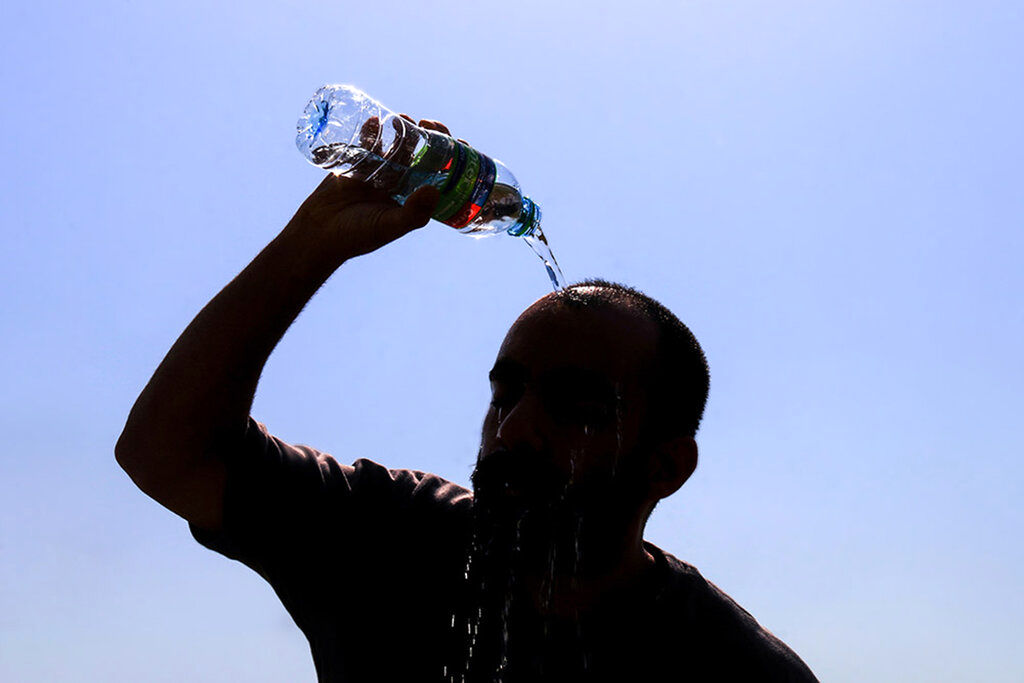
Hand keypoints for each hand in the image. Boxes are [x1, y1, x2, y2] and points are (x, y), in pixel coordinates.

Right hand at [289, 117, 455, 262]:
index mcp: (413, 198)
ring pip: (397, 144)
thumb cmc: (356, 235)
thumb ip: (413, 212)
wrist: (319, 233)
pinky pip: (367, 142)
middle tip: (429, 123)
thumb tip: (435, 189)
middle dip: (430, 136)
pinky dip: (372, 129)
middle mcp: (400, 184)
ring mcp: (378, 172)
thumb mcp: (389, 225)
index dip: (453, 157)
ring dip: (404, 128)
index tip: (460, 141)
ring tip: (404, 118)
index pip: (441, 173)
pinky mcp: (356, 164)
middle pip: (422, 153)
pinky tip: (376, 120)